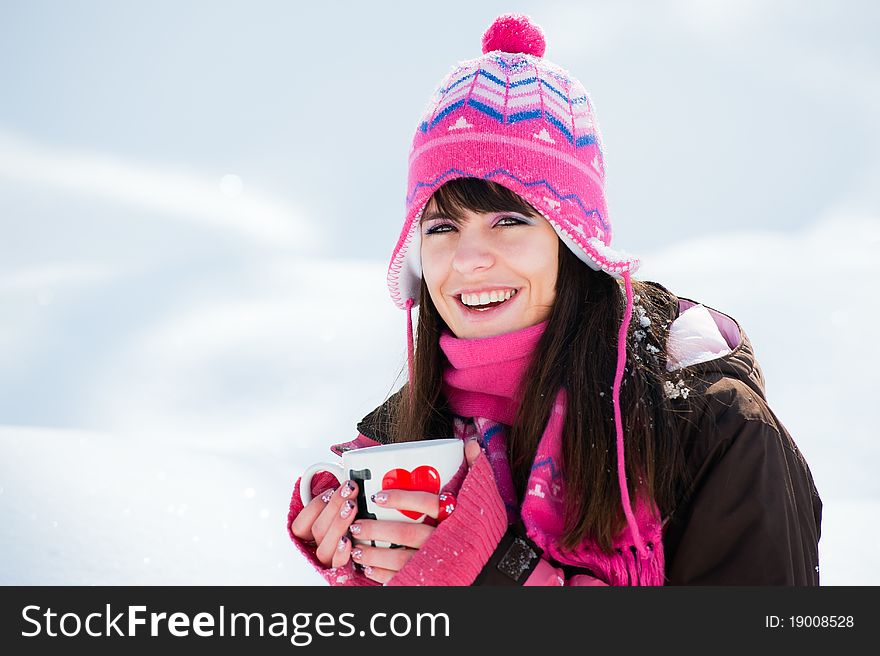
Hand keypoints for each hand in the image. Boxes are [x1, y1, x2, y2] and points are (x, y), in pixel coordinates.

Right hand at [290, 479, 359, 568]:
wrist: (361, 560)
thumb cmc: (347, 526)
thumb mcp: (336, 511)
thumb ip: (333, 498)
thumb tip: (344, 474)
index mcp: (307, 537)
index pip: (300, 525)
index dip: (315, 506)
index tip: (330, 490)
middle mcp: (314, 550)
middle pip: (317, 530)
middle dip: (333, 506)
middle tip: (349, 489)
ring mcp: (327, 561)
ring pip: (325, 546)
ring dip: (339, 523)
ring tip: (352, 506)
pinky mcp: (341, 571)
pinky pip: (338, 564)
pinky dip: (342, 552)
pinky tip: (350, 540)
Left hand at [348, 438, 481, 583]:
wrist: (498, 565)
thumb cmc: (484, 528)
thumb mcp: (482, 497)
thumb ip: (474, 469)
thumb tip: (469, 443)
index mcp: (455, 515)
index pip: (427, 503)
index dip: (402, 499)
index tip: (378, 497)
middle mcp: (445, 539)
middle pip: (407, 534)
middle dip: (378, 530)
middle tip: (357, 524)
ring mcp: (438, 562)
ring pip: (401, 560)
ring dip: (375, 555)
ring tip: (356, 549)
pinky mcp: (433, 579)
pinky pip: (404, 579)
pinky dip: (384, 576)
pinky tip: (368, 570)